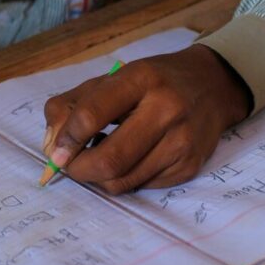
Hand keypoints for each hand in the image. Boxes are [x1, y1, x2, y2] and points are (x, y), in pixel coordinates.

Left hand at [42, 44, 250, 193]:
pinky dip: (122, 179)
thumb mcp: (112, 78)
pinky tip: (125, 159)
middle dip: (79, 170)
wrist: (212, 86)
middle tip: (68, 165)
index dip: (67, 138)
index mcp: (140, 79)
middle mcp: (165, 110)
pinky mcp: (190, 167)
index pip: (92, 114)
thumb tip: (51, 144)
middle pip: (109, 159)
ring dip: (98, 177)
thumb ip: (73, 104)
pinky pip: (141, 186)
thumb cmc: (152, 81)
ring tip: (95, 158)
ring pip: (123, 180)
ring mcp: (181, 142)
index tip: (55, 150)